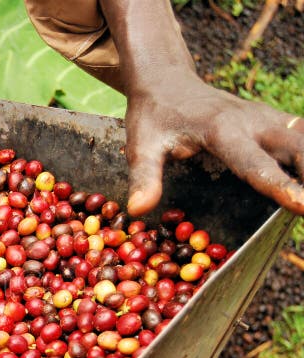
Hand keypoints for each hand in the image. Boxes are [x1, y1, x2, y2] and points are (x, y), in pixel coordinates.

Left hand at [96, 0, 303, 216]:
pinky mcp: (271, 120)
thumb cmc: (153, 117)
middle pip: (297, 149)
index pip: (255, 164)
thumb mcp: (141, 146)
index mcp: (222, 130)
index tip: (302, 204)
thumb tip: (137, 209)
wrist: (166, 81)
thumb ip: (144, 177)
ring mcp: (266, 118)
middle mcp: (252, 121)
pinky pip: (301, 137)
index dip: (279, 185)